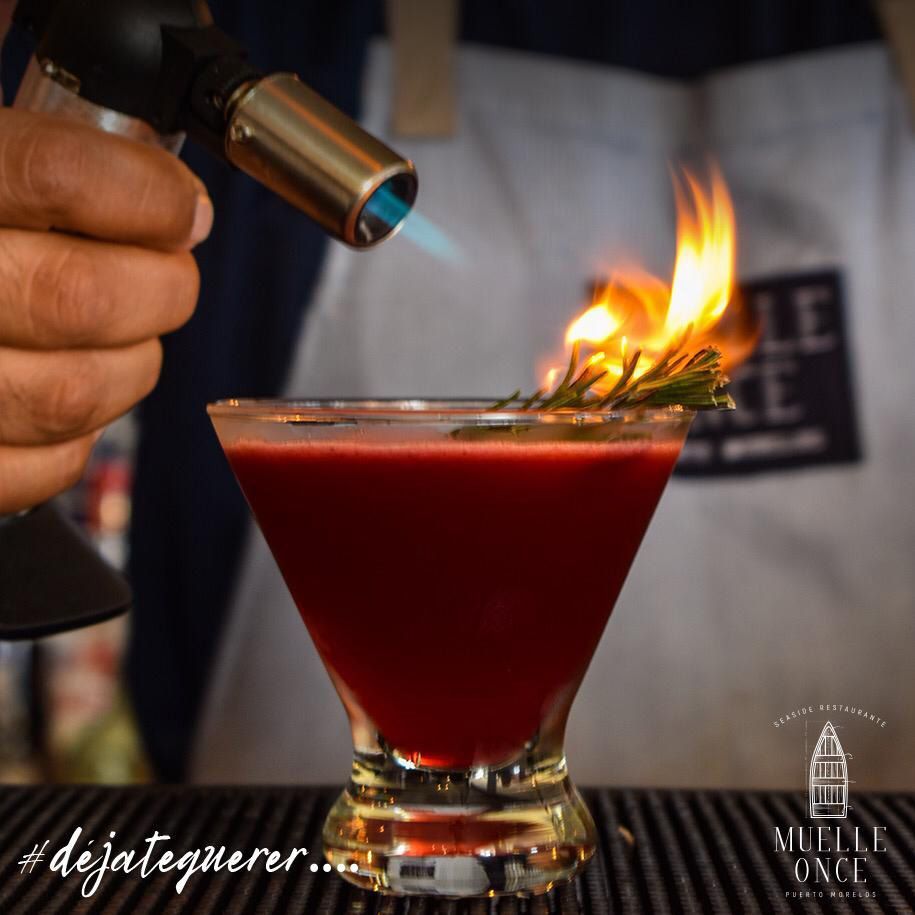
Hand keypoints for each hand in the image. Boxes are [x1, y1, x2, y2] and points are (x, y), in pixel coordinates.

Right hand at [0, 106, 211, 511]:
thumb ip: (34, 144)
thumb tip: (136, 131)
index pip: (58, 176)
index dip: (151, 195)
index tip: (183, 207)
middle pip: (81, 299)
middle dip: (163, 288)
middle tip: (170, 274)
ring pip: (73, 394)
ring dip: (134, 364)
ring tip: (128, 331)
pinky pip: (44, 467)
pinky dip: (80, 435)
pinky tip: (66, 384)